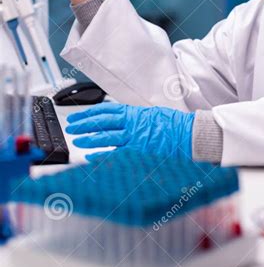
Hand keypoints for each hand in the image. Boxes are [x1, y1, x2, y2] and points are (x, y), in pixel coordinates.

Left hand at [65, 102, 194, 160]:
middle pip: (102, 122)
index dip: (90, 113)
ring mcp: (134, 138)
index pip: (106, 110)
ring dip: (89, 139)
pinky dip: (102, 155)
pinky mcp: (138, 152)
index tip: (78, 115)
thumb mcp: (153, 114)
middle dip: (84, 124)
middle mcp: (132, 124)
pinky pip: (116, 153)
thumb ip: (136, 118)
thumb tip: (123, 121)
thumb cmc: (174, 125)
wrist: (189, 135)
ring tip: (77, 140)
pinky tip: (91, 157)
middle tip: (71, 126)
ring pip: (106, 137)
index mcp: (135, 112)